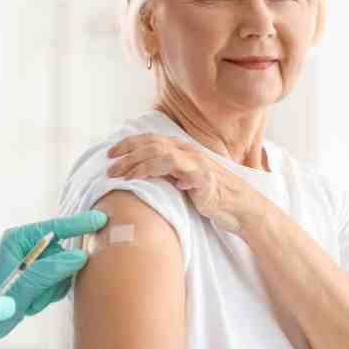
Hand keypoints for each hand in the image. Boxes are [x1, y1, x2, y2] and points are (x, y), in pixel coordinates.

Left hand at [0, 211, 107, 338]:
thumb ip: (49, 271)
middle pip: (63, 251)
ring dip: (53, 288)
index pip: (55, 228)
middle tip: (42, 290)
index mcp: (18, 239)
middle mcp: (28, 247)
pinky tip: (34, 302)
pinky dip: (51, 294)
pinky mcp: (40, 276)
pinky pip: (61, 281)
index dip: (79, 223)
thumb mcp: (20, 288)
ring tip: (32, 300)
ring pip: (65, 269)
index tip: (101, 219)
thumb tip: (80, 256)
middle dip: (59, 274)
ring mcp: (35, 261)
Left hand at [106, 134, 264, 233]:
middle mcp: (187, 151)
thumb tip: (143, 175)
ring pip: (158, 152)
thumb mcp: (184, 182)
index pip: (151, 140)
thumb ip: (167, 174)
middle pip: (151, 143)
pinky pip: (172, 167)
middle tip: (108, 166)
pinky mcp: (200, 176)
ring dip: (135, 163)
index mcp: (182, 149)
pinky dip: (152, 170)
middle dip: (126, 152)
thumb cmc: (212, 196)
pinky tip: (139, 178)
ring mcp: (195, 162)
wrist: (239, 208)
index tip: (110, 154)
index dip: (128, 144)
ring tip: (119, 175)